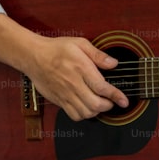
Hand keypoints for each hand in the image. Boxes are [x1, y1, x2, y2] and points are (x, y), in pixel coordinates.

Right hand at [0, 14, 128, 120]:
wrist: (34, 56)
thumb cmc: (57, 48)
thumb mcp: (80, 43)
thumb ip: (98, 55)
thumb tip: (114, 63)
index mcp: (81, 69)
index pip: (102, 88)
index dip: (116, 96)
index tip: (124, 100)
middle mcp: (73, 84)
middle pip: (95, 104)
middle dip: (108, 106)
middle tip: (111, 101)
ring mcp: (65, 94)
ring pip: (85, 113)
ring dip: (96, 112)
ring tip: (100, 104)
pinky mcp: (58, 100)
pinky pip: (73, 115)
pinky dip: (83, 115)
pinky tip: (87, 108)